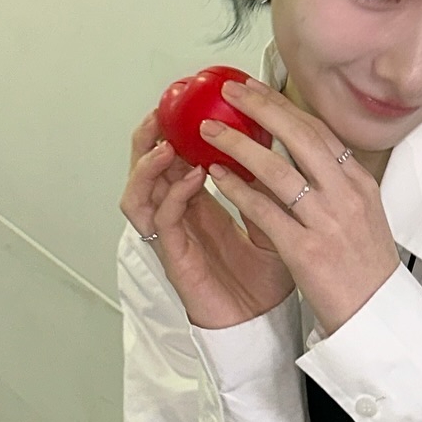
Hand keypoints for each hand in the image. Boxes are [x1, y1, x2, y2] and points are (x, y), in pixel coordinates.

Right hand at [120, 108, 297, 329]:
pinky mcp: (175, 260)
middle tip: (163, 109)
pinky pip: (163, 222)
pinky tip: (192, 177)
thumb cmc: (267, 277)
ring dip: (147, 164)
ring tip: (165, 140)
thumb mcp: (275, 219)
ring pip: (140, 193)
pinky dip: (173, 196)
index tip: (187, 97)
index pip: (176, 158)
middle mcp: (180, 217)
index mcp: (199, 203)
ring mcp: (174, 238)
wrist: (266, 324)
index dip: (175, 128)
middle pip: (147, 170)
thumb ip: (267, 186)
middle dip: (148, 137)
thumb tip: (281, 140)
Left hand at [193, 76, 400, 336]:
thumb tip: (307, 156)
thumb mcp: (364, 215)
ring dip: (237, 145)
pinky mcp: (304, 250)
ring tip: (209, 132)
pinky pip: (262, 211)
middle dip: (260, 108)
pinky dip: (236, 189)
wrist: (376, 314)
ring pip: (275, 169)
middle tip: (229, 92)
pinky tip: (216, 176)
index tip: (257, 90)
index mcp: (360, 184)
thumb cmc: (367, 268)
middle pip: (299, 137)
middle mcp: (345, 196)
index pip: (320, 131)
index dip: (285, 106)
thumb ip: (338, 183)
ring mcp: (326, 222)